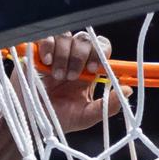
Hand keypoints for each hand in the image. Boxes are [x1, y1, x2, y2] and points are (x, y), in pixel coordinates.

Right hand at [17, 31, 131, 133]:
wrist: (30, 123)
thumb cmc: (57, 119)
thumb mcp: (85, 117)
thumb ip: (107, 106)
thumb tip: (128, 90)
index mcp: (87, 71)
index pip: (101, 48)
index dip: (100, 53)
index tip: (94, 70)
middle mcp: (73, 58)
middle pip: (86, 39)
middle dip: (82, 55)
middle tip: (72, 77)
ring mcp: (55, 52)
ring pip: (67, 35)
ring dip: (64, 55)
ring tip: (57, 76)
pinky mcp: (37, 50)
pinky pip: (47, 35)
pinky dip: (49, 46)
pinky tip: (46, 63)